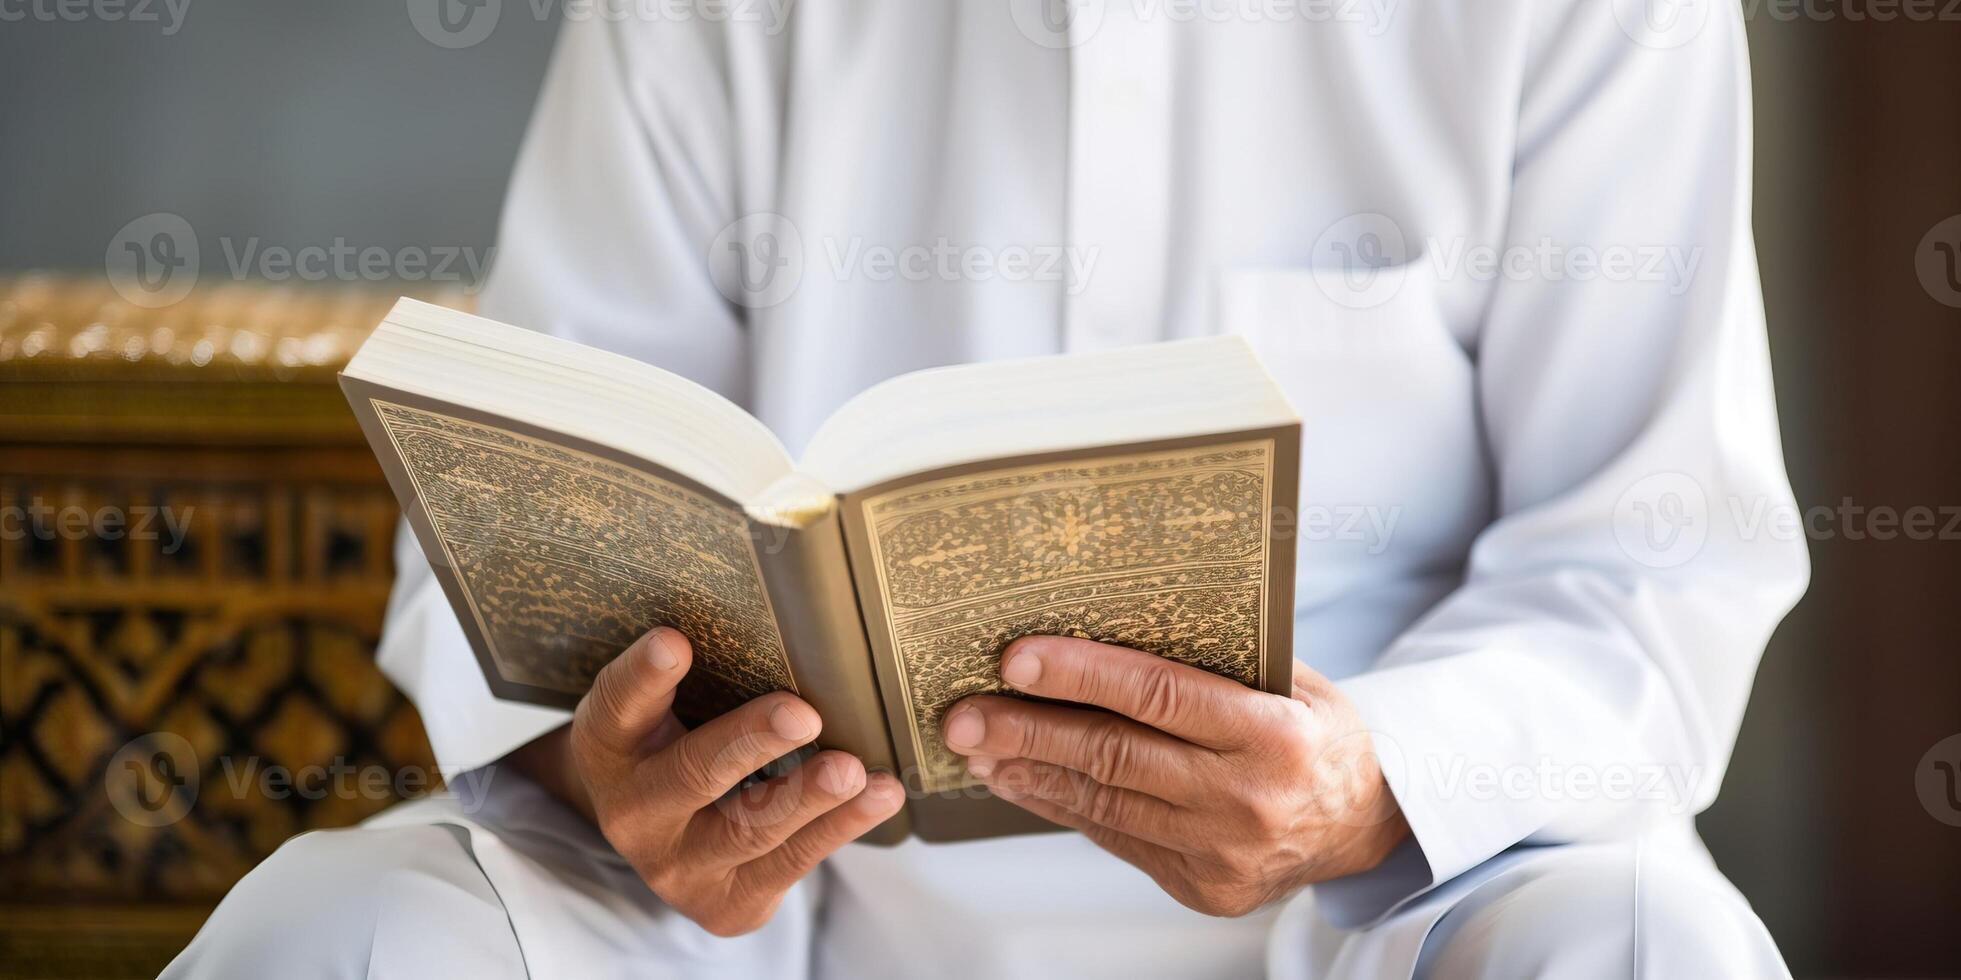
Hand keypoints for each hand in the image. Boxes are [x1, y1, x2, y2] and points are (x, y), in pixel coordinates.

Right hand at [514, 626, 904, 935]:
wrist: (661, 834)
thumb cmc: (676, 740)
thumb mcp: (666, 705)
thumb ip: (700, 670)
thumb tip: (783, 599)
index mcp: (608, 746)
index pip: (619, 706)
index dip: (644, 677)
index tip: (674, 641)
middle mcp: (633, 812)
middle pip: (690, 776)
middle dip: (749, 742)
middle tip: (802, 714)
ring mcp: (678, 867)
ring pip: (748, 830)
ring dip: (807, 797)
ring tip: (852, 770)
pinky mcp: (727, 904)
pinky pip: (789, 864)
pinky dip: (839, 827)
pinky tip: (879, 796)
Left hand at [941, 636, 1408, 917]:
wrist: (1365, 822)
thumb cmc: (1314, 731)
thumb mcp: (1288, 679)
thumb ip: (1212, 658)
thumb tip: (1103, 617)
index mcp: (1274, 735)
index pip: (1160, 696)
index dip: (1081, 675)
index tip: (1015, 659)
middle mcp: (1248, 800)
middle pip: (1116, 755)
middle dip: (1028, 729)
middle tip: (962, 713)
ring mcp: (1223, 853)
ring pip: (1104, 803)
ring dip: (1029, 771)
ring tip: (975, 744)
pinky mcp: (1203, 888)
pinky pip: (1116, 838)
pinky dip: (1061, 805)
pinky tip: (1020, 778)